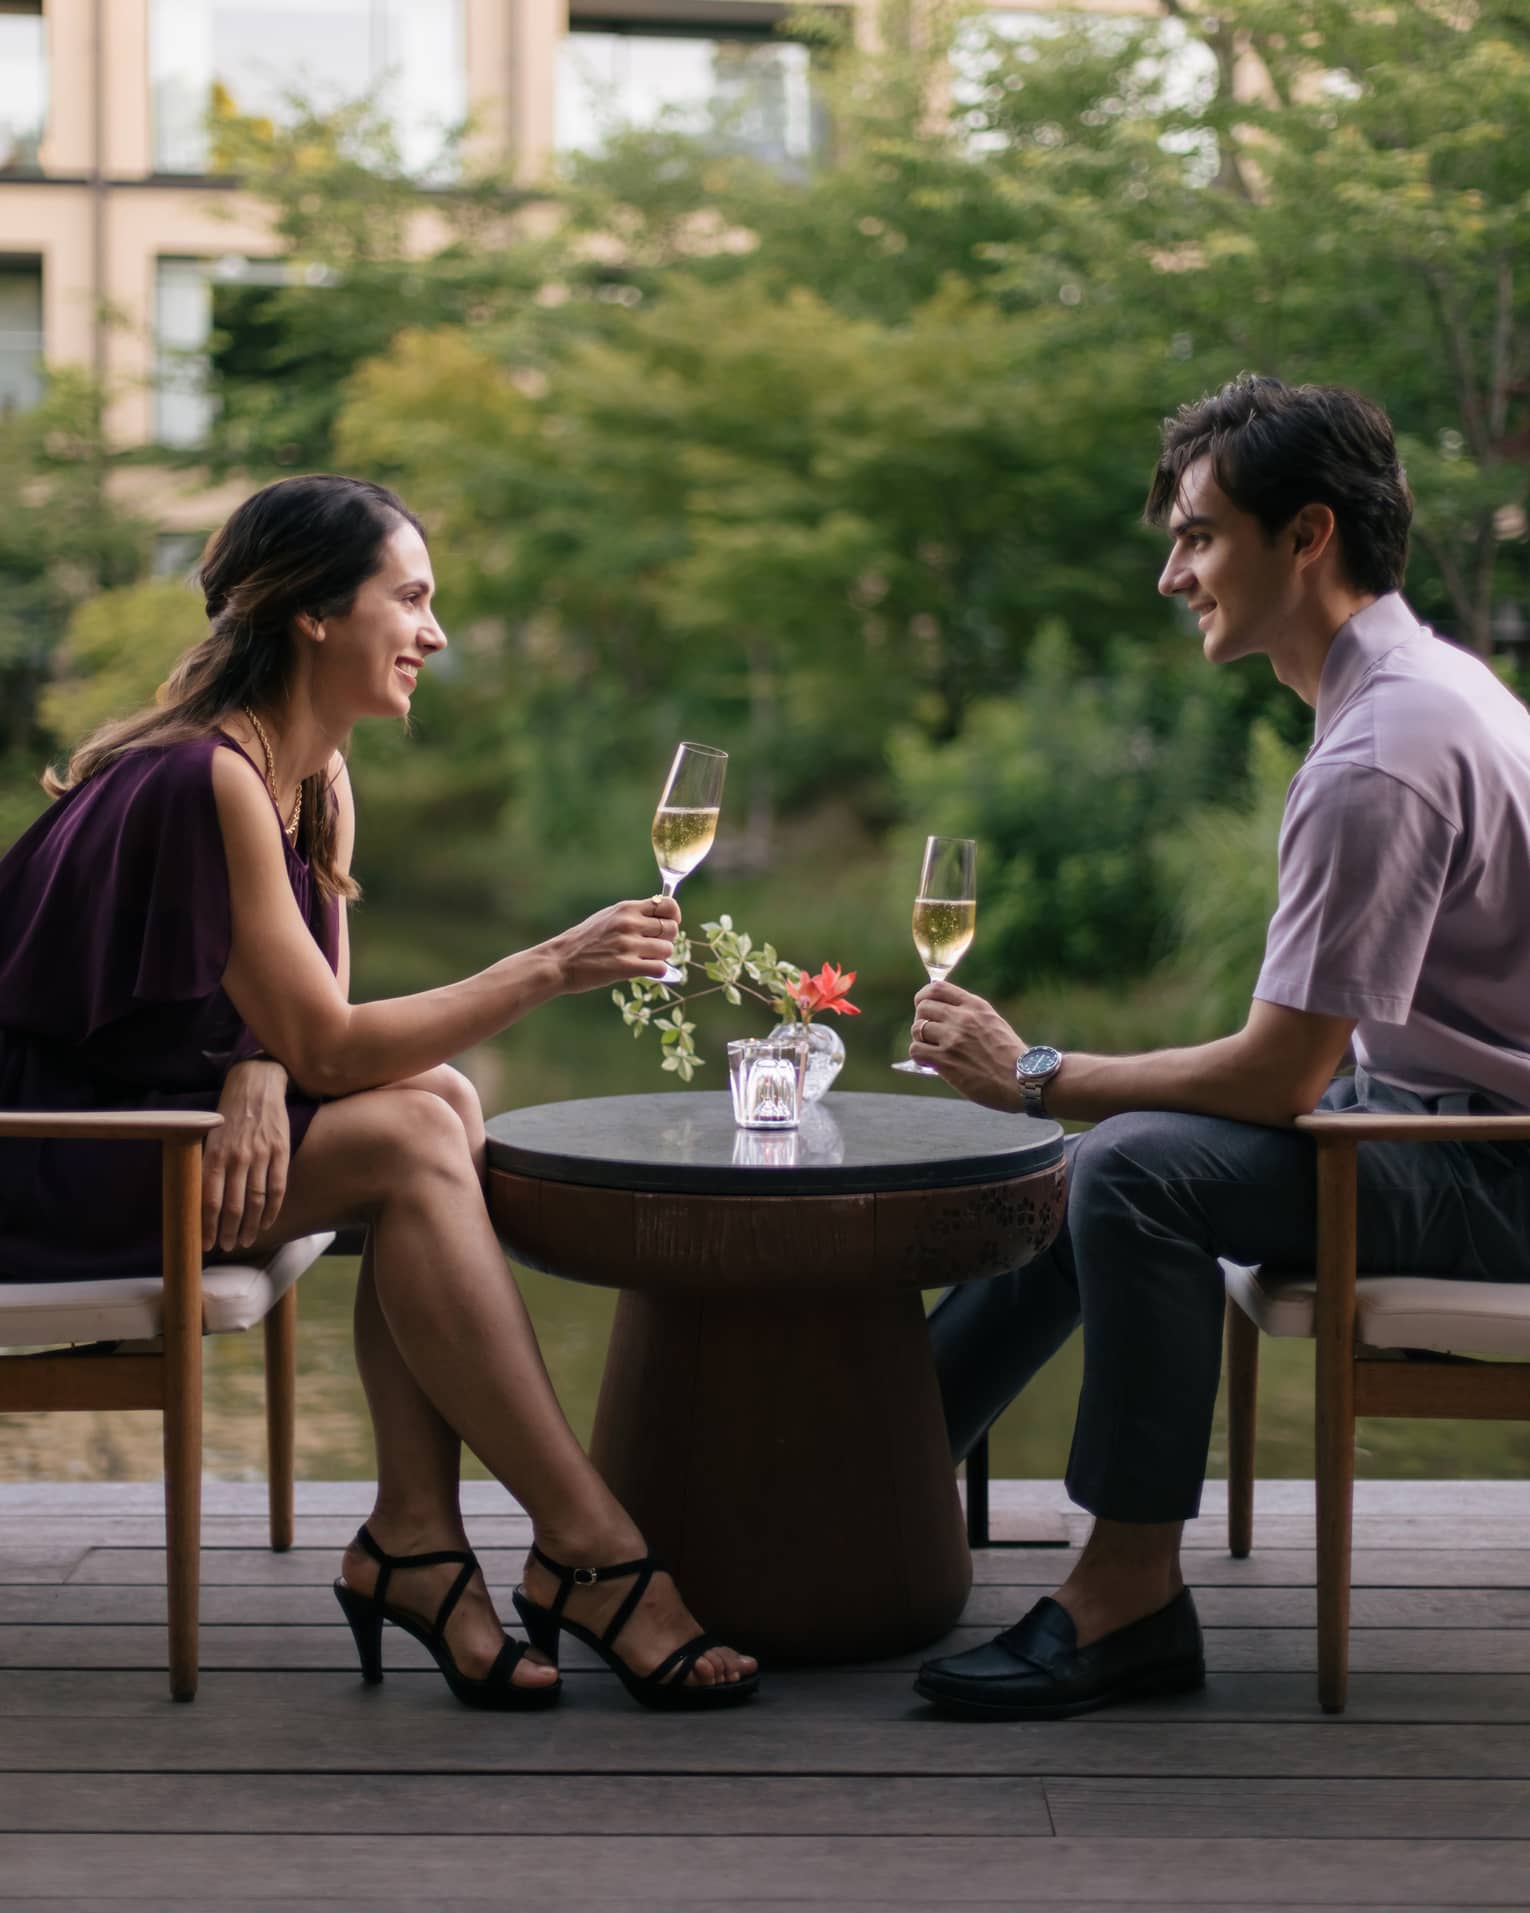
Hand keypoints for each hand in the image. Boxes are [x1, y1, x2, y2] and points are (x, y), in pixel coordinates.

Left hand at [205, 1058, 290, 1253]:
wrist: (256, 1084)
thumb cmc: (228, 1112)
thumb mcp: (209, 1135)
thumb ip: (207, 1165)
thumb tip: (200, 1199)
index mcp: (215, 1154)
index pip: (210, 1199)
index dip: (208, 1225)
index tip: (205, 1244)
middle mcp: (237, 1157)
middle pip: (233, 1205)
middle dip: (228, 1231)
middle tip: (227, 1246)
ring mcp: (260, 1154)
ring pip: (256, 1200)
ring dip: (250, 1225)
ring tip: (244, 1240)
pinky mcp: (280, 1150)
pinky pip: (277, 1187)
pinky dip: (272, 1209)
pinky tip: (266, 1222)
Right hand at [548, 895, 680, 993]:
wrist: (560, 961)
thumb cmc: (584, 940)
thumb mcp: (608, 917)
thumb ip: (633, 915)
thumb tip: (661, 916)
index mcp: (626, 909)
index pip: (668, 905)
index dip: (673, 916)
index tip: (667, 924)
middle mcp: (629, 924)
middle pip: (671, 929)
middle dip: (666, 940)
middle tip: (653, 947)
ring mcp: (628, 945)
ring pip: (667, 950)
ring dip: (660, 958)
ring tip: (645, 959)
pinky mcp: (625, 967)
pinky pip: (659, 969)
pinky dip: (657, 972)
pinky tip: (645, 970)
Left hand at [910, 981, 1025, 1111]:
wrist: (1024, 1080)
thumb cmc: (1012, 1057)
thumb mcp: (994, 1024)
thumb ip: (971, 1017)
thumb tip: (944, 1018)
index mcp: (976, 1006)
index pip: (938, 988)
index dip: (924, 996)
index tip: (924, 1006)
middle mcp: (962, 1018)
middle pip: (923, 1007)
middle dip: (921, 1020)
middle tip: (929, 1034)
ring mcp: (953, 1038)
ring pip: (917, 1028)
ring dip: (921, 1039)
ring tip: (931, 1049)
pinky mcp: (946, 1060)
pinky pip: (916, 1050)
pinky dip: (920, 1056)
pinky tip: (930, 1062)